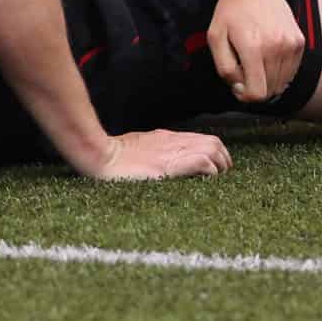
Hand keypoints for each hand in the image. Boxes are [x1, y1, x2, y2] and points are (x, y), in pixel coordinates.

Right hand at [90, 127, 229, 180]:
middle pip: (213, 142)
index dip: (215, 154)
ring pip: (212, 148)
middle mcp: (172, 142)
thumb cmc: (112, 157)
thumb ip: (153, 153)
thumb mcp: (137, 150)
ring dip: (220, 165)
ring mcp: (171, 152)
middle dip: (223, 160)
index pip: (202, 140)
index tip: (215, 170)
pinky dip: (210, 171)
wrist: (98, 156)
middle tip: (221, 176)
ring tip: (217, 180)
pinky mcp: (169, 165)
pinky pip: (202, 161)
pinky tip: (205, 181)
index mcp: (165, 139)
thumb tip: (162, 166)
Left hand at [206, 0, 304, 105]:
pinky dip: (280, 70)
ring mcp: (291, 44)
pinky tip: (267, 54)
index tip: (237, 83)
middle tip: (244, 68)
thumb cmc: (230, 11)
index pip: (257, 94)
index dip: (244, 95)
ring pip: (282, 83)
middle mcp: (276, 47)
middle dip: (255, 86)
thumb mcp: (215, 38)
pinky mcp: (299, 40)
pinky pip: (291, 71)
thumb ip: (225, 68)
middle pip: (270, 91)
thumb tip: (241, 88)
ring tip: (255, 59)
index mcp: (253, 47)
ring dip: (268, 79)